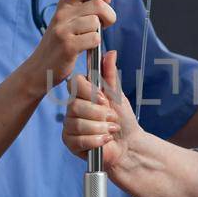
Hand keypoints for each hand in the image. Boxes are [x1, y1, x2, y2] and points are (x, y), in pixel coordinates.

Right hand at [26, 0, 115, 91]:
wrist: (39, 68)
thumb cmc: (59, 44)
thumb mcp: (66, 20)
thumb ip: (82, 8)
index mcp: (65, 4)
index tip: (105, 1)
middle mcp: (62, 14)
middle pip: (99, 4)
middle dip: (109, 16)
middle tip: (104, 25)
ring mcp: (63, 30)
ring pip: (96, 22)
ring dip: (99, 32)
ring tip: (89, 39)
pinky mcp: (68, 46)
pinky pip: (94, 38)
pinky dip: (95, 44)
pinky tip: (85, 48)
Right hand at [62, 50, 142, 171]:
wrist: (128, 144)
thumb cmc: (122, 119)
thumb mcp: (117, 94)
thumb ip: (110, 75)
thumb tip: (110, 52)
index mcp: (82, 93)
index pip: (74, 84)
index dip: (89, 92)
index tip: (104, 99)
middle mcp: (72, 108)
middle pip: (74, 106)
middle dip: (98, 113)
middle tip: (112, 117)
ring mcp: (69, 125)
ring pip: (77, 123)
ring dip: (100, 128)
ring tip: (111, 130)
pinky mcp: (70, 142)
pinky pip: (78, 139)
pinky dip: (96, 140)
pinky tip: (105, 140)